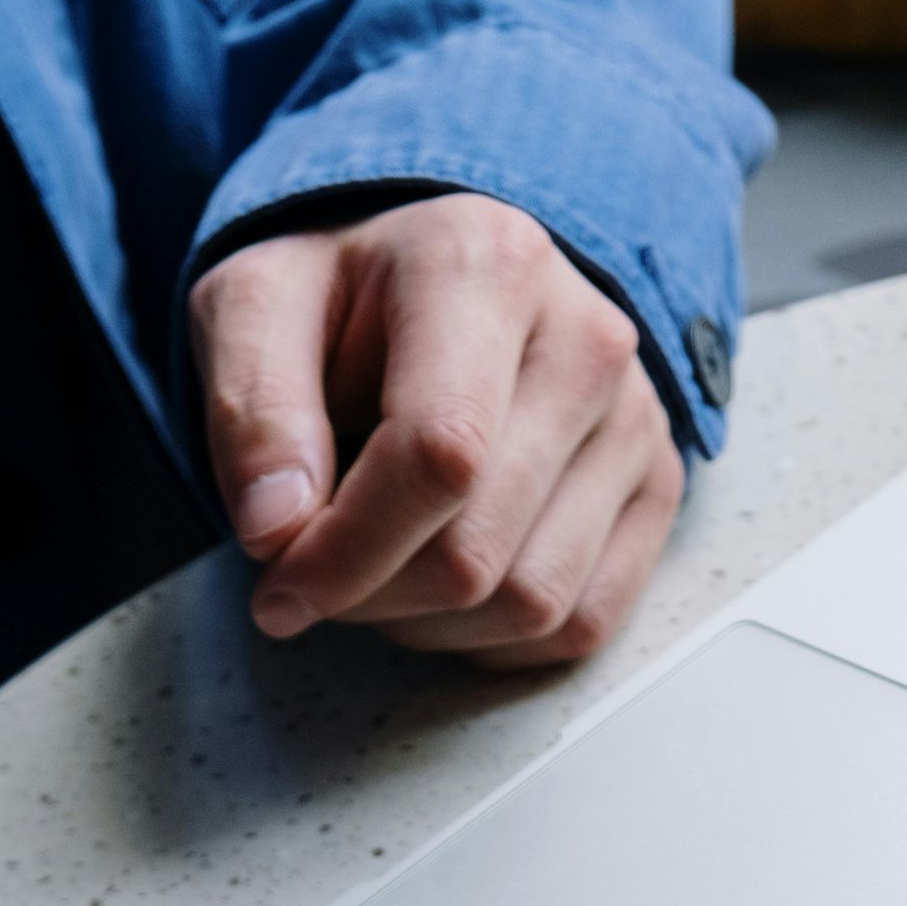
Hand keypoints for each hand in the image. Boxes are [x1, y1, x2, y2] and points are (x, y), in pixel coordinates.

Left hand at [190, 192, 685, 670]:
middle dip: (372, 597)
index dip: (347, 553)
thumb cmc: (343, 303)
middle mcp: (585, 338)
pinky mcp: (657, 485)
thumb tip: (277, 531)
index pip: (438, 458)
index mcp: (485, 267)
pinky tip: (445, 589)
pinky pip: (579, 623)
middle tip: (318, 573)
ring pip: (531, 603)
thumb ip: (249, 410)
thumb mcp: (253, 310)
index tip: (278, 586)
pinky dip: (495, 638)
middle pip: (476, 554)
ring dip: (430, 625)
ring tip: (382, 568)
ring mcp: (633, 417)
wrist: (436, 279)